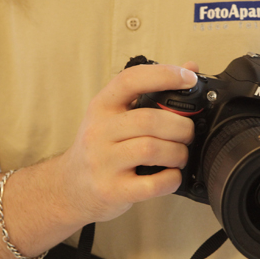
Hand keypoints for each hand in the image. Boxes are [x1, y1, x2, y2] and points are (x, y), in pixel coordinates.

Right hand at [58, 62, 198, 223]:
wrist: (70, 188)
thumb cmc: (101, 148)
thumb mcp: (115, 115)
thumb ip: (151, 93)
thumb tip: (190, 68)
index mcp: (102, 106)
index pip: (130, 80)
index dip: (164, 74)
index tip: (189, 78)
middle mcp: (99, 132)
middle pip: (149, 120)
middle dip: (181, 126)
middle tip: (188, 134)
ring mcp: (103, 162)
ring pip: (152, 149)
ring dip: (178, 153)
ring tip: (180, 156)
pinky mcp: (112, 190)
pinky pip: (152, 184)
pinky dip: (171, 179)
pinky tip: (171, 175)